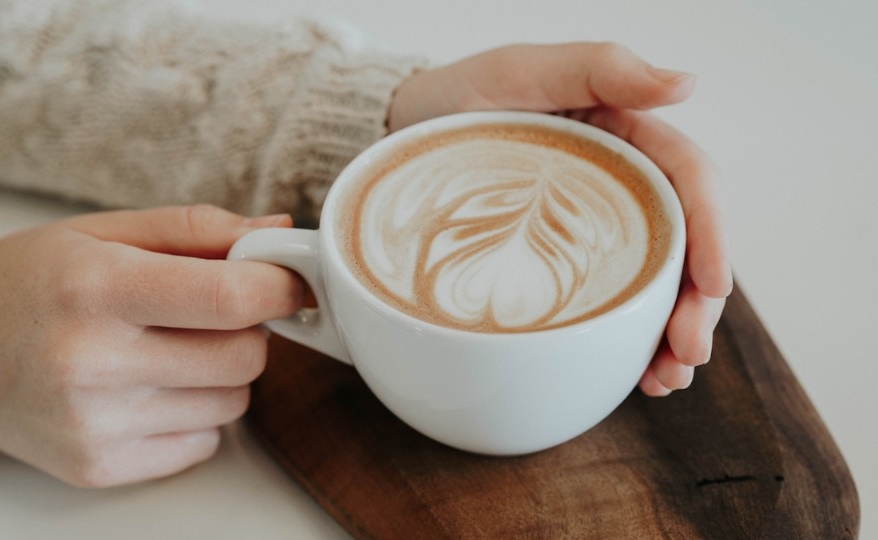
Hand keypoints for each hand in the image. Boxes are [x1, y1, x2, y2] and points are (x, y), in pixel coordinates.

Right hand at [0, 205, 302, 485]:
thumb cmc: (29, 282)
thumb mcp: (103, 232)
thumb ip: (196, 229)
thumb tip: (278, 230)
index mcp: (98, 288)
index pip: (230, 297)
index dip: (279, 287)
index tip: (288, 281)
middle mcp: (93, 362)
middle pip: (245, 356)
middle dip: (248, 330)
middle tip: (212, 314)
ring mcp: (96, 423)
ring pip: (233, 404)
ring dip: (222, 374)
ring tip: (171, 350)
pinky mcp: (99, 465)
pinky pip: (203, 443)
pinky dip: (196, 415)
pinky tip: (152, 389)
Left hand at [389, 42, 732, 395]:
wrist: (404, 135)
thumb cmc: (460, 99)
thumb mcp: (522, 71)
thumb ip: (600, 68)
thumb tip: (686, 83)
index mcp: (626, 140)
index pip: (690, 184)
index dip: (712, 234)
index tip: (713, 286)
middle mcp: (620, 189)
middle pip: (681, 247)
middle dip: (696, 305)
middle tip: (687, 356)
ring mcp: (593, 232)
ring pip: (652, 285)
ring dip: (669, 335)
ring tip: (666, 381)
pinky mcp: (562, 264)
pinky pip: (606, 304)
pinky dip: (626, 340)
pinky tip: (633, 373)